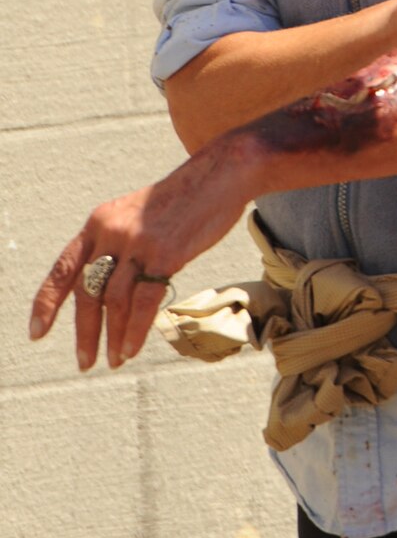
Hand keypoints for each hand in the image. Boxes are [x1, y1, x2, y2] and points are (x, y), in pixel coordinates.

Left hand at [29, 140, 254, 370]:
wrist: (218, 175)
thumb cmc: (180, 201)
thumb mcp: (133, 215)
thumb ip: (115, 245)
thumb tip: (105, 289)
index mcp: (99, 222)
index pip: (63, 268)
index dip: (47, 303)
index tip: (37, 333)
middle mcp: (111, 232)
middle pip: (87, 291)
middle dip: (84, 332)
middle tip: (85, 361)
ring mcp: (138, 242)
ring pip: (114, 301)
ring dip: (112, 336)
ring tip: (114, 360)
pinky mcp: (165, 253)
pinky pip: (143, 301)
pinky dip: (135, 330)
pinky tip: (131, 348)